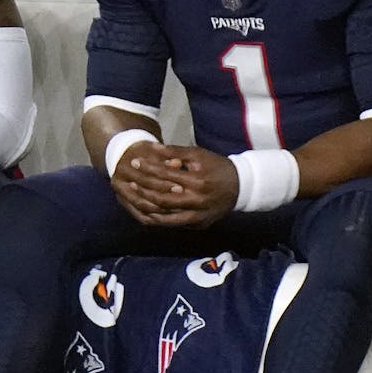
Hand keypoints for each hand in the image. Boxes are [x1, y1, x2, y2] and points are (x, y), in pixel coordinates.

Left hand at [110, 142, 237, 226]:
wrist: (241, 187)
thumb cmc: (218, 167)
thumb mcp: (200, 155)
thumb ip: (176, 152)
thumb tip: (153, 148)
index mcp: (197, 181)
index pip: (166, 174)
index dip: (148, 168)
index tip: (134, 162)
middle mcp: (197, 201)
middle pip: (162, 198)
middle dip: (143, 189)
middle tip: (130, 181)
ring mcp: (198, 215)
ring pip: (166, 215)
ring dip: (148, 207)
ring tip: (134, 198)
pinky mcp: (199, 224)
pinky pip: (174, 223)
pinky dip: (160, 218)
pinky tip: (148, 212)